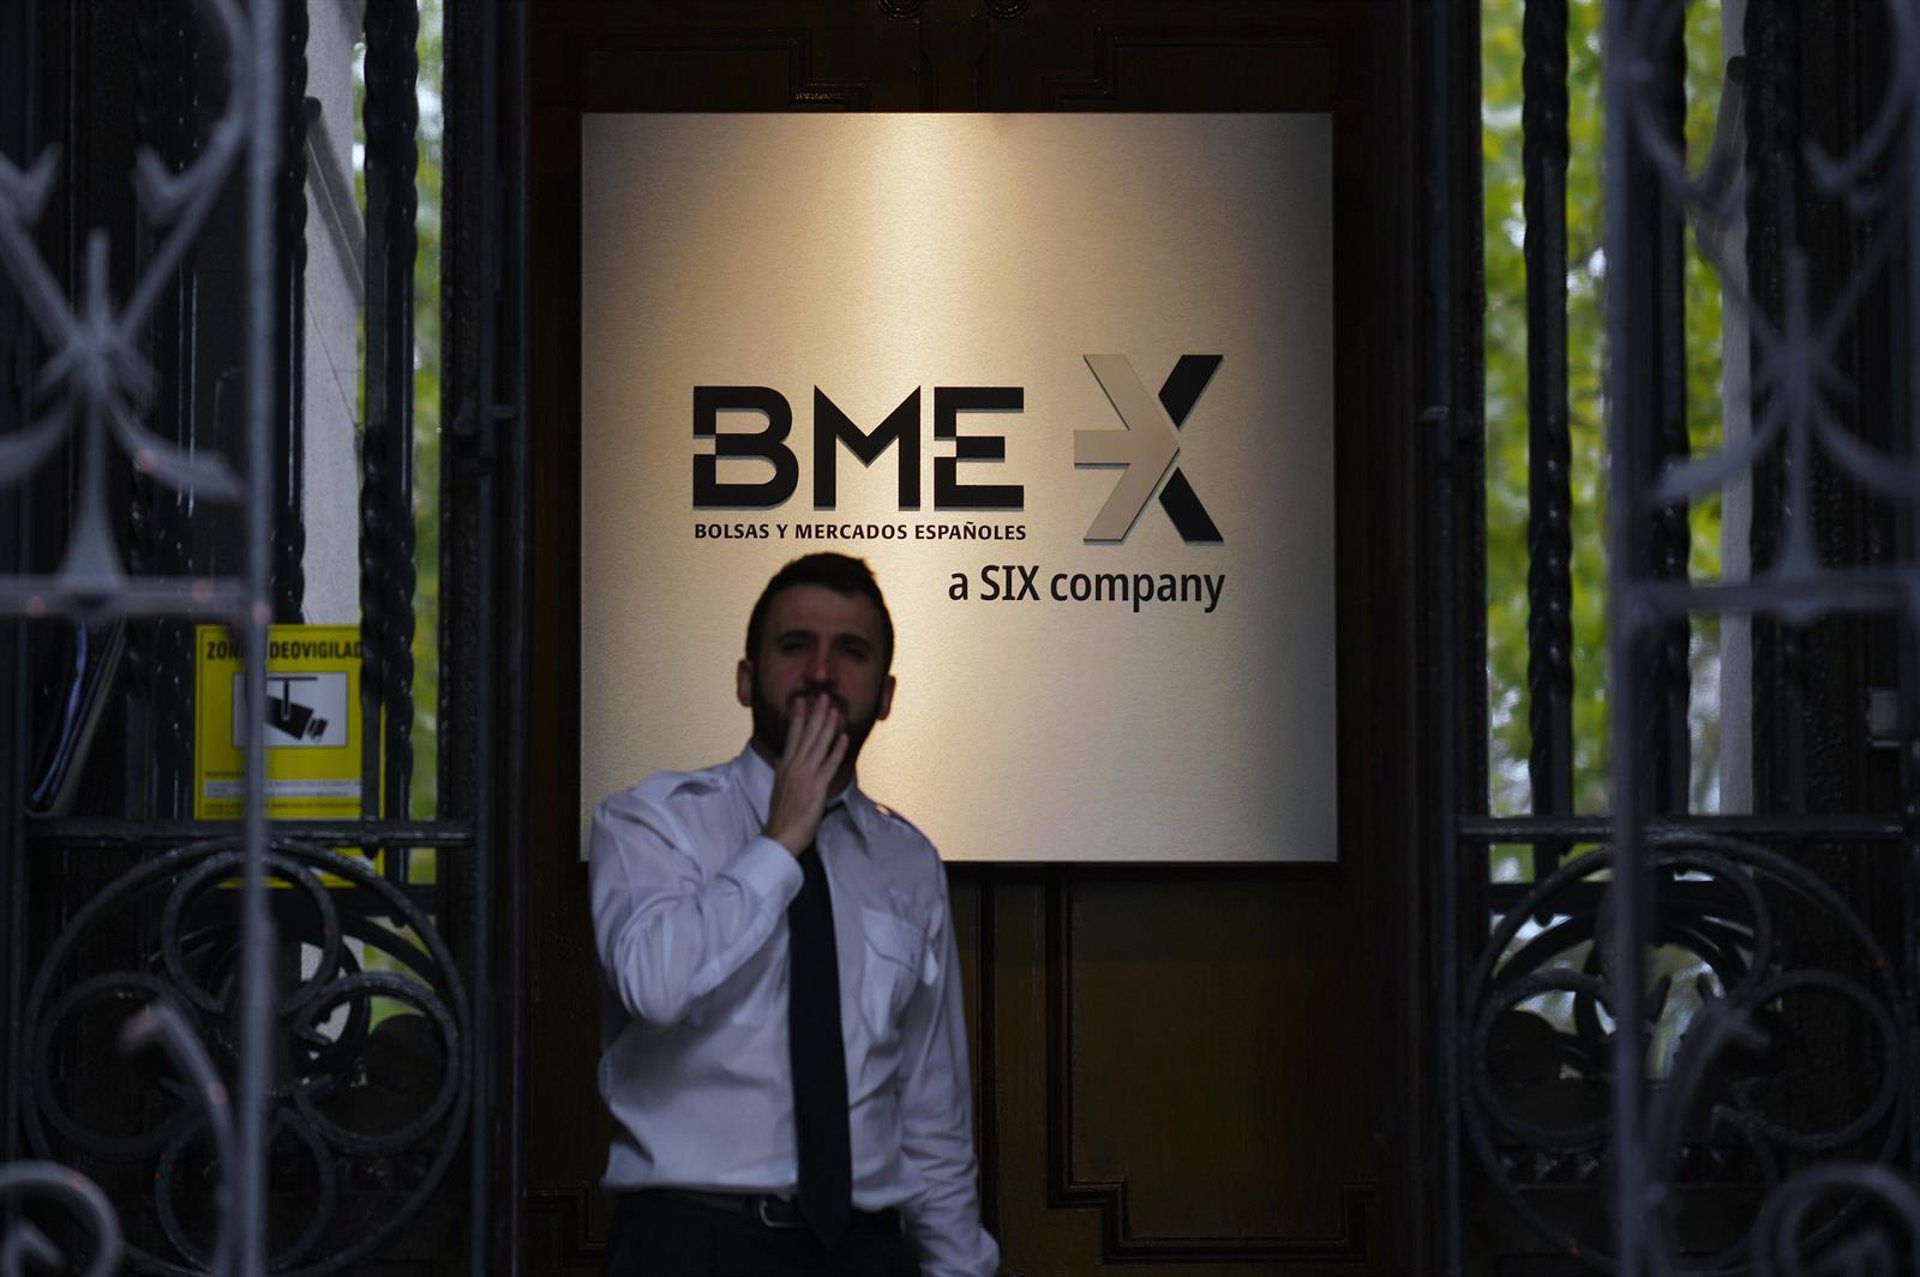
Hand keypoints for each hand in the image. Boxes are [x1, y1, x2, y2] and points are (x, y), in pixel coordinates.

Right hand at [764, 693, 847, 855]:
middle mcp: (794, 766)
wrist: (781, 834)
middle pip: (806, 734)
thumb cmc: (782, 815)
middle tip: (823, 696)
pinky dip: (837, 749)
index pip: (792, 735)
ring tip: (835, 709)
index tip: (801, 700)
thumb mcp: (780, 786)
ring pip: (819, 744)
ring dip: (828, 725)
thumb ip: (785, 771)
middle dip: (816, 713)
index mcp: (784, 765)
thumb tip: (786, 760)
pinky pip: (829, 764)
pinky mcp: (817, 786)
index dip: (798, 716)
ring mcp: (806, 775)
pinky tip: (844, 736)